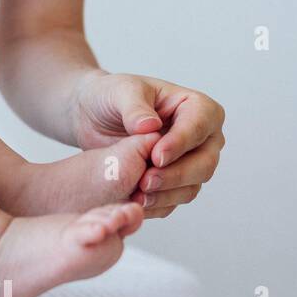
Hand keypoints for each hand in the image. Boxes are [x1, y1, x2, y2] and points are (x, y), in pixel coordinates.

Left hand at [70, 71, 225, 218]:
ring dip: (166, 194)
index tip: (157, 157)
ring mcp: (191, 162)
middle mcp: (202, 137)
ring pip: (192, 186)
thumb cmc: (111, 96)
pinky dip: (157, 204)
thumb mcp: (119, 92)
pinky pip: (174, 200)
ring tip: (137, 195)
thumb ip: (134, 107)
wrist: (92, 116)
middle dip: (176, 174)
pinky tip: (136, 203)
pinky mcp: (175, 183)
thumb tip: (150, 126)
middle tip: (146, 181)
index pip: (200, 126)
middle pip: (204, 162)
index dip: (181, 143)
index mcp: (196, 107)